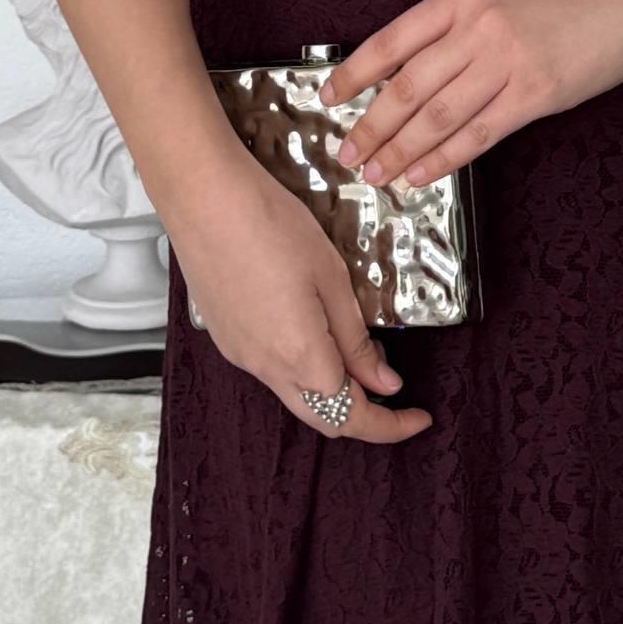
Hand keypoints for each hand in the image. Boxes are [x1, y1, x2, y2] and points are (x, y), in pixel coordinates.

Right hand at [168, 148, 433, 444]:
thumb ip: (356, 338)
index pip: (353, 417)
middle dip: (364, 417)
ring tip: (360, 353)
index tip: (419, 416)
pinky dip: (303, 369)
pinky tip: (316, 333)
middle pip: (324, 419)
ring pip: (296, 396)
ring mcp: (241, 356)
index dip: (391, 426)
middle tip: (396, 395)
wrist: (203, 198)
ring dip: (332, 391)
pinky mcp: (225, 338)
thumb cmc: (271, 224)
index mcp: (300, 356)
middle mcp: (266, 368)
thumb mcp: (331, 276)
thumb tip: (384, 382)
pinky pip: (272, 371)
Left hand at [317, 0, 622, 190]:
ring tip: (376, 173)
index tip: (329, 98)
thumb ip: (454, 30)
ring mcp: (508, 61)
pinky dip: (443, 159)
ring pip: (437, 116)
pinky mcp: (536, 94)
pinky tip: (421, 175)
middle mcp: (479, 26)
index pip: (392, 39)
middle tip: (346, 152)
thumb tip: (403, 77)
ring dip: (400, 150)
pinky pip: (477, 134)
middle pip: (407, 86)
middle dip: (371, 125)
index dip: (355, 73)